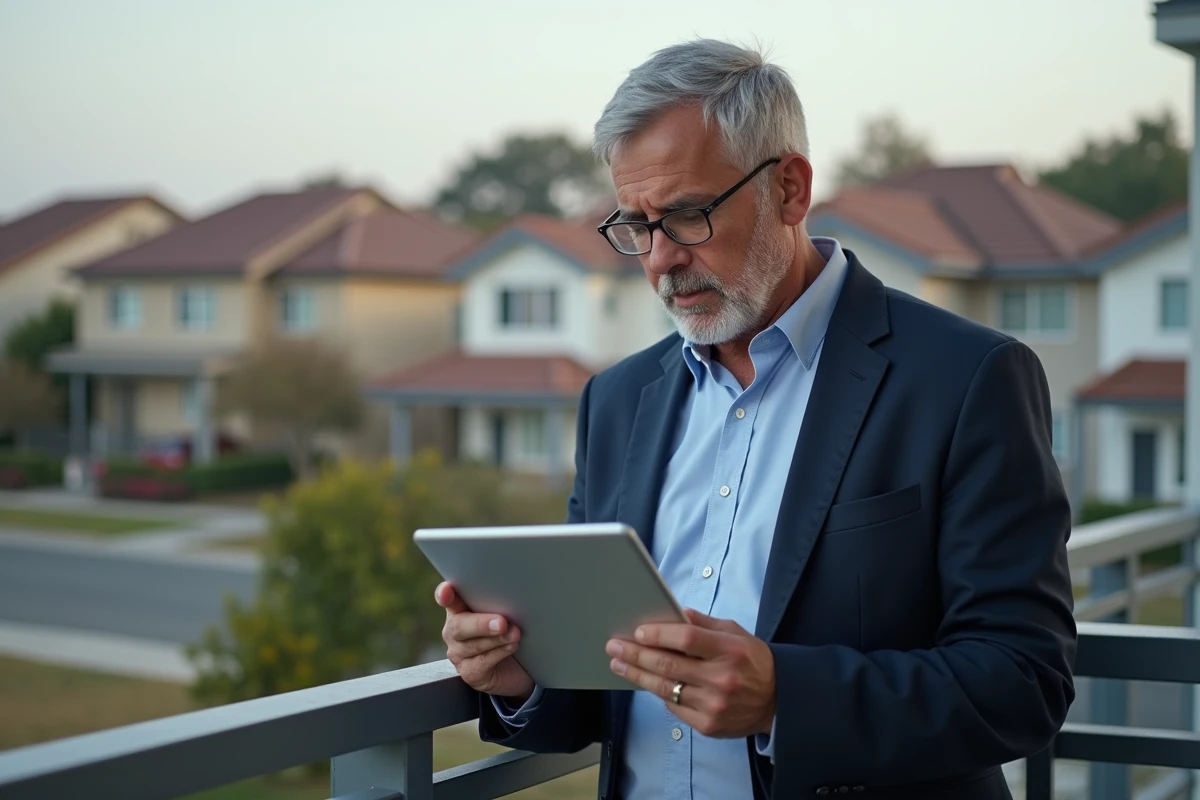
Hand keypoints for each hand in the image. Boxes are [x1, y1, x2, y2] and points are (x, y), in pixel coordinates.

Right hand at [436, 582, 533, 700]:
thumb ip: (500, 603)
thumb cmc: (509, 631)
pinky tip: (511, 646)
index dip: (444, 594)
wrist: (519, 666)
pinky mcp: (470, 672)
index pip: (448, 599)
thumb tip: (511, 595)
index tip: (447, 589)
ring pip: (471, 645)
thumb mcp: (505, 613)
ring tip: (514, 634)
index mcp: (459, 609)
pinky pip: (481, 662)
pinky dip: (499, 653)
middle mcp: (454, 631)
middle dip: (480, 623)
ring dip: (495, 639)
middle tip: (501, 622)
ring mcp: (459, 653)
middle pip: (458, 625)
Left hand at [605, 608, 775, 738]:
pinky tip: (647, 682)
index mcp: (729, 650)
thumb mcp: (735, 632)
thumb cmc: (753, 660)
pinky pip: (674, 708)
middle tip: (614, 647)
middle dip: (636, 655)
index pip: (686, 638)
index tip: (637, 632)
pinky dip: (659, 694)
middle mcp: (721, 678)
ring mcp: (714, 705)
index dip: (658, 634)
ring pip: (665, 689)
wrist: (779, 700)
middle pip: (668, 664)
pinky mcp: (709, 725)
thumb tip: (672, 612)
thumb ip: (703, 623)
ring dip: (638, 675)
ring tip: (619, 664)